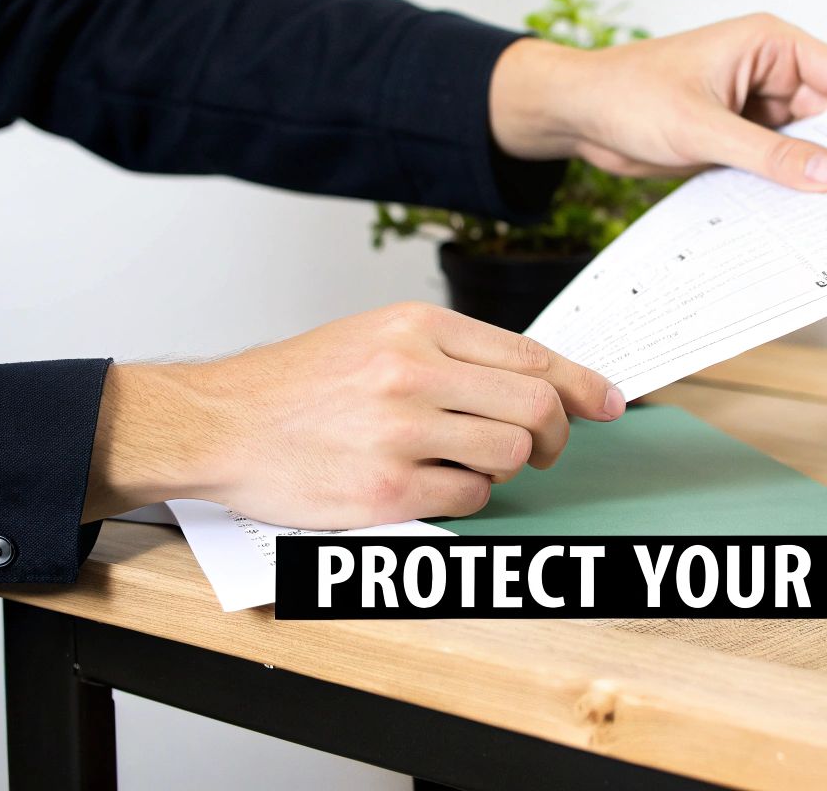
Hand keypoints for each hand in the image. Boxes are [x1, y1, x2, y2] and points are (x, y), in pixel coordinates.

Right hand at [81, 303, 621, 527]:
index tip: (608, 401)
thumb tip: (539, 378)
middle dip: (556, 433)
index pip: (532, 354)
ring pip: (509, 453)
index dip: (583, 383)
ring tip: (468, 463)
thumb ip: (452, 353)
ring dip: (504, 467)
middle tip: (543, 447)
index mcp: (416, 327)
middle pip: (537, 405)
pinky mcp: (386, 491)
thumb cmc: (295, 386)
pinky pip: (468, 498)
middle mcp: (414, 372)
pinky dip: (465, 498)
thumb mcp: (376, 338)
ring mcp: (401, 433)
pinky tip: (431, 485)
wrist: (217, 423)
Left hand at [489, 13, 826, 191]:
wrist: (577, 116)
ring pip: (810, 145)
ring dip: (821, 175)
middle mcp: (769, 73)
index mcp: (768, 44)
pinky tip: (801, 214)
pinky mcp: (740, 140)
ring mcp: (755, 108)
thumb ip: (769, 154)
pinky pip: (781, 165)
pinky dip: (792, 187)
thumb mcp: (701, 127)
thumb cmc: (624, 93)